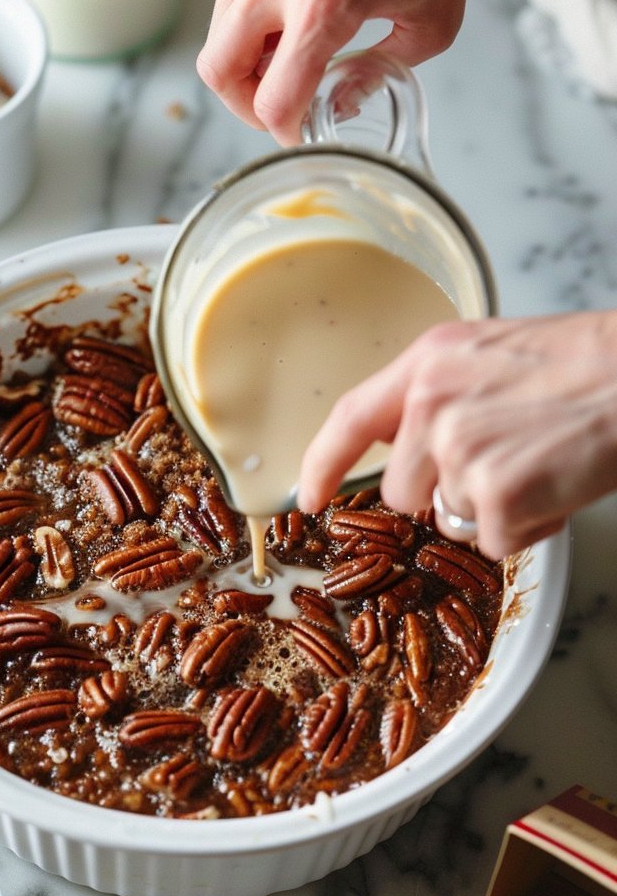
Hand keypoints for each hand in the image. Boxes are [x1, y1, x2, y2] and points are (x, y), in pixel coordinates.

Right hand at [197, 0, 546, 143]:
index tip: (299, 133)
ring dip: (245, 61)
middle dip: (244, 103)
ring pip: (217, 36)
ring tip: (289, 57)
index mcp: (324, 5)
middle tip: (277, 104)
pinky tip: (288, 16)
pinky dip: (249, 20)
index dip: (285, 132)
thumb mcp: (430, 27)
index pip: (273, 100)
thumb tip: (336, 105)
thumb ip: (378, 76)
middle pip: (218, 72)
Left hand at [296, 312, 616, 557]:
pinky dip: (527, 527)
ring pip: (449, 518)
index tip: (309, 497)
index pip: (350, 418)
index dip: (322, 463)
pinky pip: (492, 539)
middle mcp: (430, 404)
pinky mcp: (493, 493)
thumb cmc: (586, 367)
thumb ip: (441, 395)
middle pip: (401, 489)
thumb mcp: (492, 356)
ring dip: (490, 510)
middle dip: (446, 493)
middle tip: (508, 460)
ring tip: (539, 466)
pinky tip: (556, 485)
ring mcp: (458, 449)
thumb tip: (410, 445)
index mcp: (428, 363)